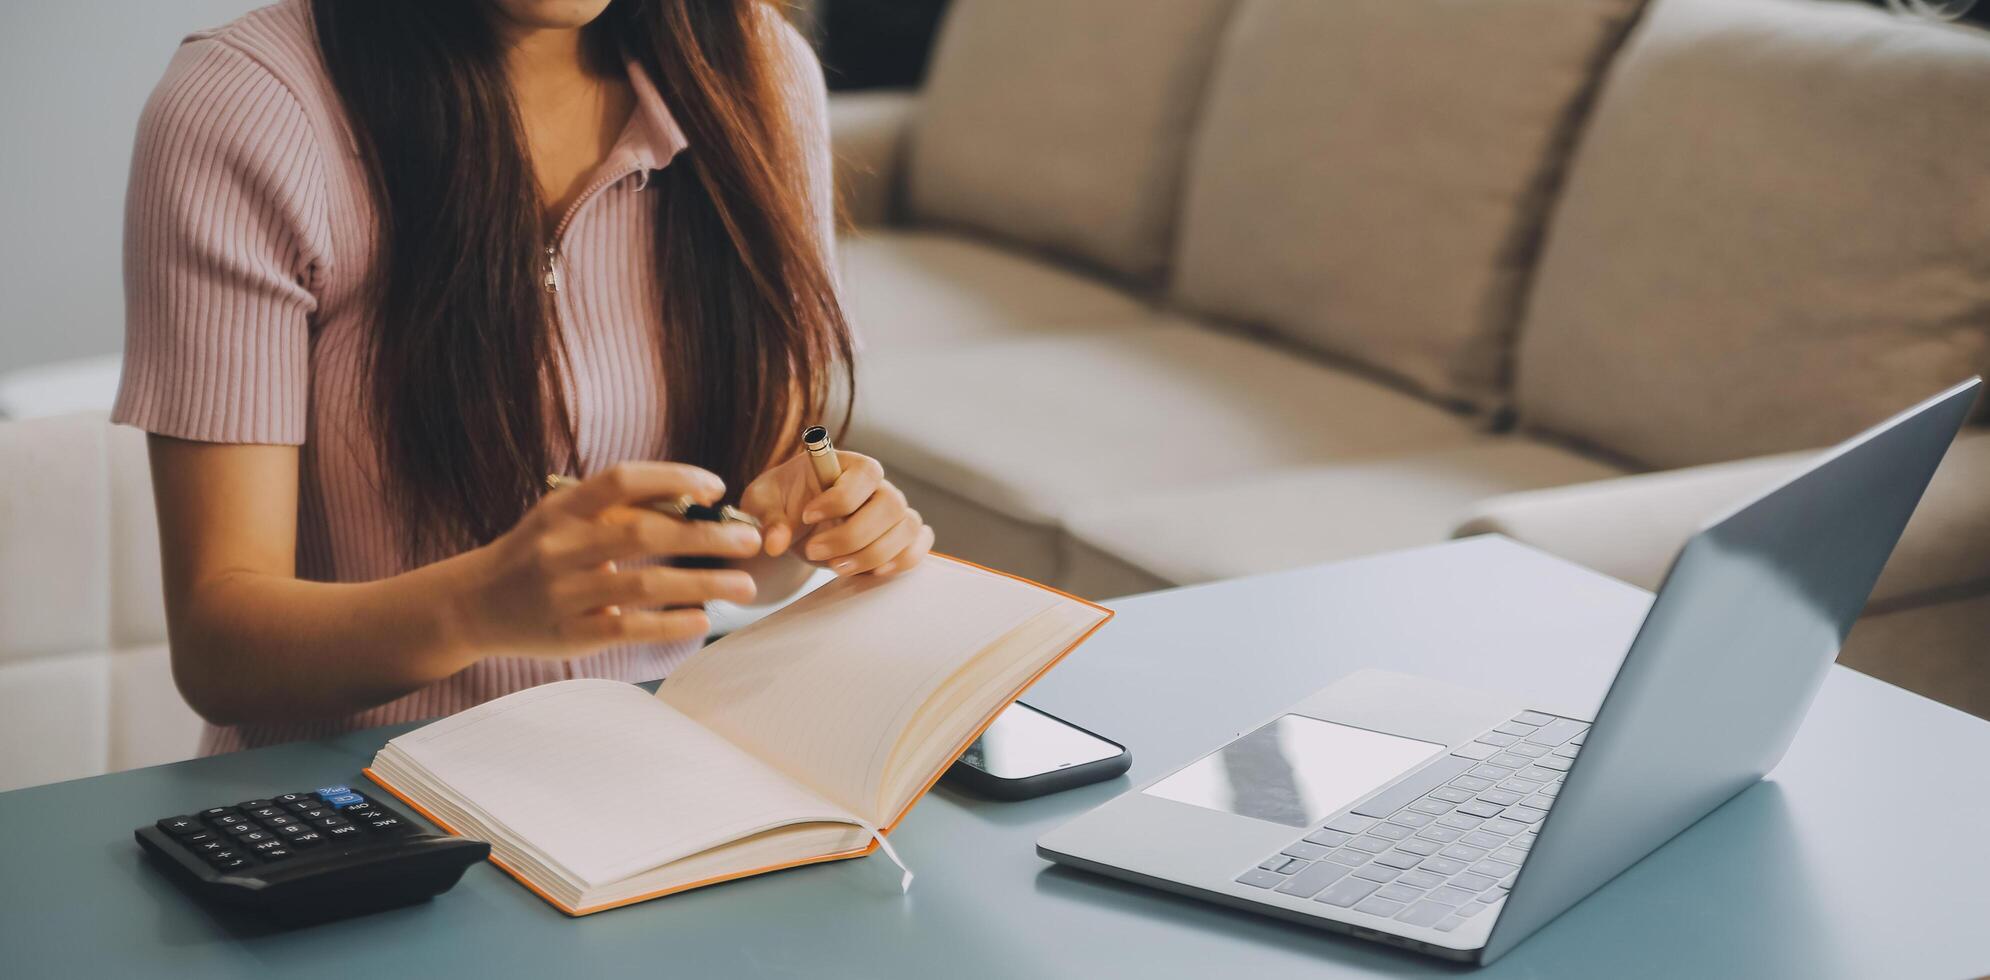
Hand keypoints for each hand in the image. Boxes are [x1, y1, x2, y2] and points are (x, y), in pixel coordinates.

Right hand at [449, 463, 761, 656]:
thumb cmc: (537, 553)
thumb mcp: (563, 517)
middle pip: (643, 534)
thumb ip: (616, 510)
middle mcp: (560, 546)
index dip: (673, 478)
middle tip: (750, 541)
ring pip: (644, 585)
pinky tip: (703, 619)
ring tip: (744, 585)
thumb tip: (697, 503)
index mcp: (563, 507)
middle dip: (704, 537)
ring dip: (702, 584)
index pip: (621, 481)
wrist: (474, 604)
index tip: (716, 488)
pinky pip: (629, 628)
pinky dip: (671, 624)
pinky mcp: (570, 634)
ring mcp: (564, 593)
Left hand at [739, 450, 933, 578]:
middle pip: (891, 505)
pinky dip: (901, 561)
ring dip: (873, 555)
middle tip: (814, 551)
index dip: (841, 498)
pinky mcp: (899, 537)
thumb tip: (775, 543)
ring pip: (906, 529)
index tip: (807, 515)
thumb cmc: (781, 503)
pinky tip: (871, 573)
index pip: (866, 473)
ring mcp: (892, 512)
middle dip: (853, 536)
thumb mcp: (763, 504)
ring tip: (836, 568)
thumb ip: (768, 518)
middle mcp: (877, 486)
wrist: (795, 526)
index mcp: (847, 465)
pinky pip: (919, 546)